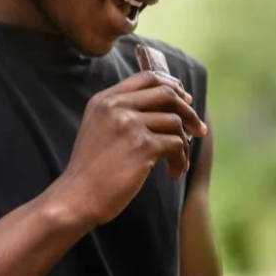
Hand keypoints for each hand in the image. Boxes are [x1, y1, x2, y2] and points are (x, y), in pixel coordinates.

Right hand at [50, 71, 208, 228]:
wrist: (77, 197)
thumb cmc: (90, 170)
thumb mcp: (98, 129)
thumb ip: (121, 112)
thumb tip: (167, 104)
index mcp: (104, 99)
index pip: (147, 77)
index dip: (171, 85)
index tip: (185, 99)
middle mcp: (116, 106)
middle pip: (167, 94)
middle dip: (188, 111)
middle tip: (199, 130)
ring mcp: (129, 124)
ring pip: (175, 122)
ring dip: (184, 144)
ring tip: (179, 162)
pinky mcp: (142, 146)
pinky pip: (176, 145)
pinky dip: (180, 160)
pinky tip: (173, 173)